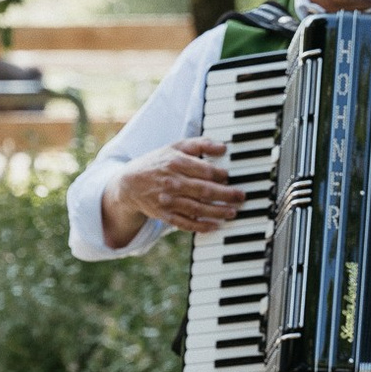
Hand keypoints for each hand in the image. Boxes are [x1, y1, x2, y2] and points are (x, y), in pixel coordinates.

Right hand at [113, 137, 243, 233]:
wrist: (130, 184)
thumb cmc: (158, 163)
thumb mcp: (175, 147)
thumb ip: (199, 145)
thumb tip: (223, 147)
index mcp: (175, 162)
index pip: (204, 169)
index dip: (220, 174)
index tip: (229, 176)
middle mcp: (172, 182)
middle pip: (204, 190)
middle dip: (225, 195)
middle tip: (240, 196)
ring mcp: (167, 200)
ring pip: (197, 208)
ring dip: (217, 212)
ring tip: (232, 212)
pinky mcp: (164, 215)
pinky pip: (185, 223)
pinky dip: (200, 226)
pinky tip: (215, 226)